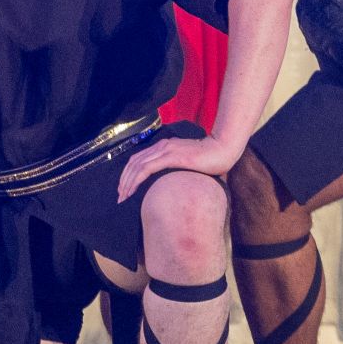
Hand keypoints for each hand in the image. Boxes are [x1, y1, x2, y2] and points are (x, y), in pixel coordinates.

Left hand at [116, 130, 237, 201]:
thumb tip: (171, 184)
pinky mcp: (171, 157)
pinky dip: (136, 179)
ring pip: (137, 165)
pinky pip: (147, 168)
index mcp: (164, 146)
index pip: (139, 159)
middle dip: (124, 180)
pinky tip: (131, 189)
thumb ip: (177, 169)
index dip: (128, 173)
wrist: (222, 149)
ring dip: (127, 182)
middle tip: (120, 197)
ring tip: (123, 197)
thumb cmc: (210, 159)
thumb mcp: (188, 164)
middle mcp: (162, 146)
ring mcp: (166, 150)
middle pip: (134, 162)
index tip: (124, 189)